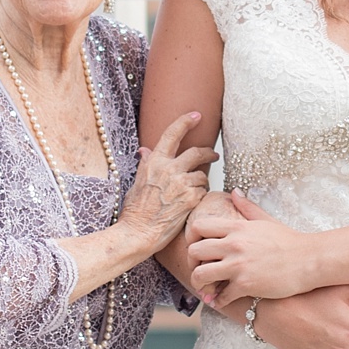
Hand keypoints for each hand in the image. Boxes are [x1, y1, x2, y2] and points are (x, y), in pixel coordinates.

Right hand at [121, 114, 216, 254]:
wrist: (138, 233)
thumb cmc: (135, 211)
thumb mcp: (137, 182)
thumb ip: (146, 164)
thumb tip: (145, 150)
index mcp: (154, 162)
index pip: (172, 134)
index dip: (185, 122)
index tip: (196, 116)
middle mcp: (169, 168)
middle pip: (197, 153)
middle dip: (209, 153)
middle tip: (213, 155)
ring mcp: (181, 183)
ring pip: (202, 176)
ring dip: (202, 182)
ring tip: (194, 193)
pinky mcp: (191, 198)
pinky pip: (203, 192)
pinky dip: (200, 197)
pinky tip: (191, 205)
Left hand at [188, 189, 320, 301]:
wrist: (310, 260)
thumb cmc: (290, 241)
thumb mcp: (266, 220)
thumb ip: (247, 207)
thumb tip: (234, 192)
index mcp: (236, 227)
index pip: (198, 227)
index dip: (191, 239)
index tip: (197, 248)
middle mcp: (234, 245)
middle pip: (194, 251)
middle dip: (192, 263)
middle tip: (199, 270)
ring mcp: (238, 265)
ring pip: (200, 275)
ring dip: (200, 284)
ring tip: (206, 288)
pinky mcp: (246, 285)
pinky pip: (221, 296)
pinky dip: (218, 301)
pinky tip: (221, 300)